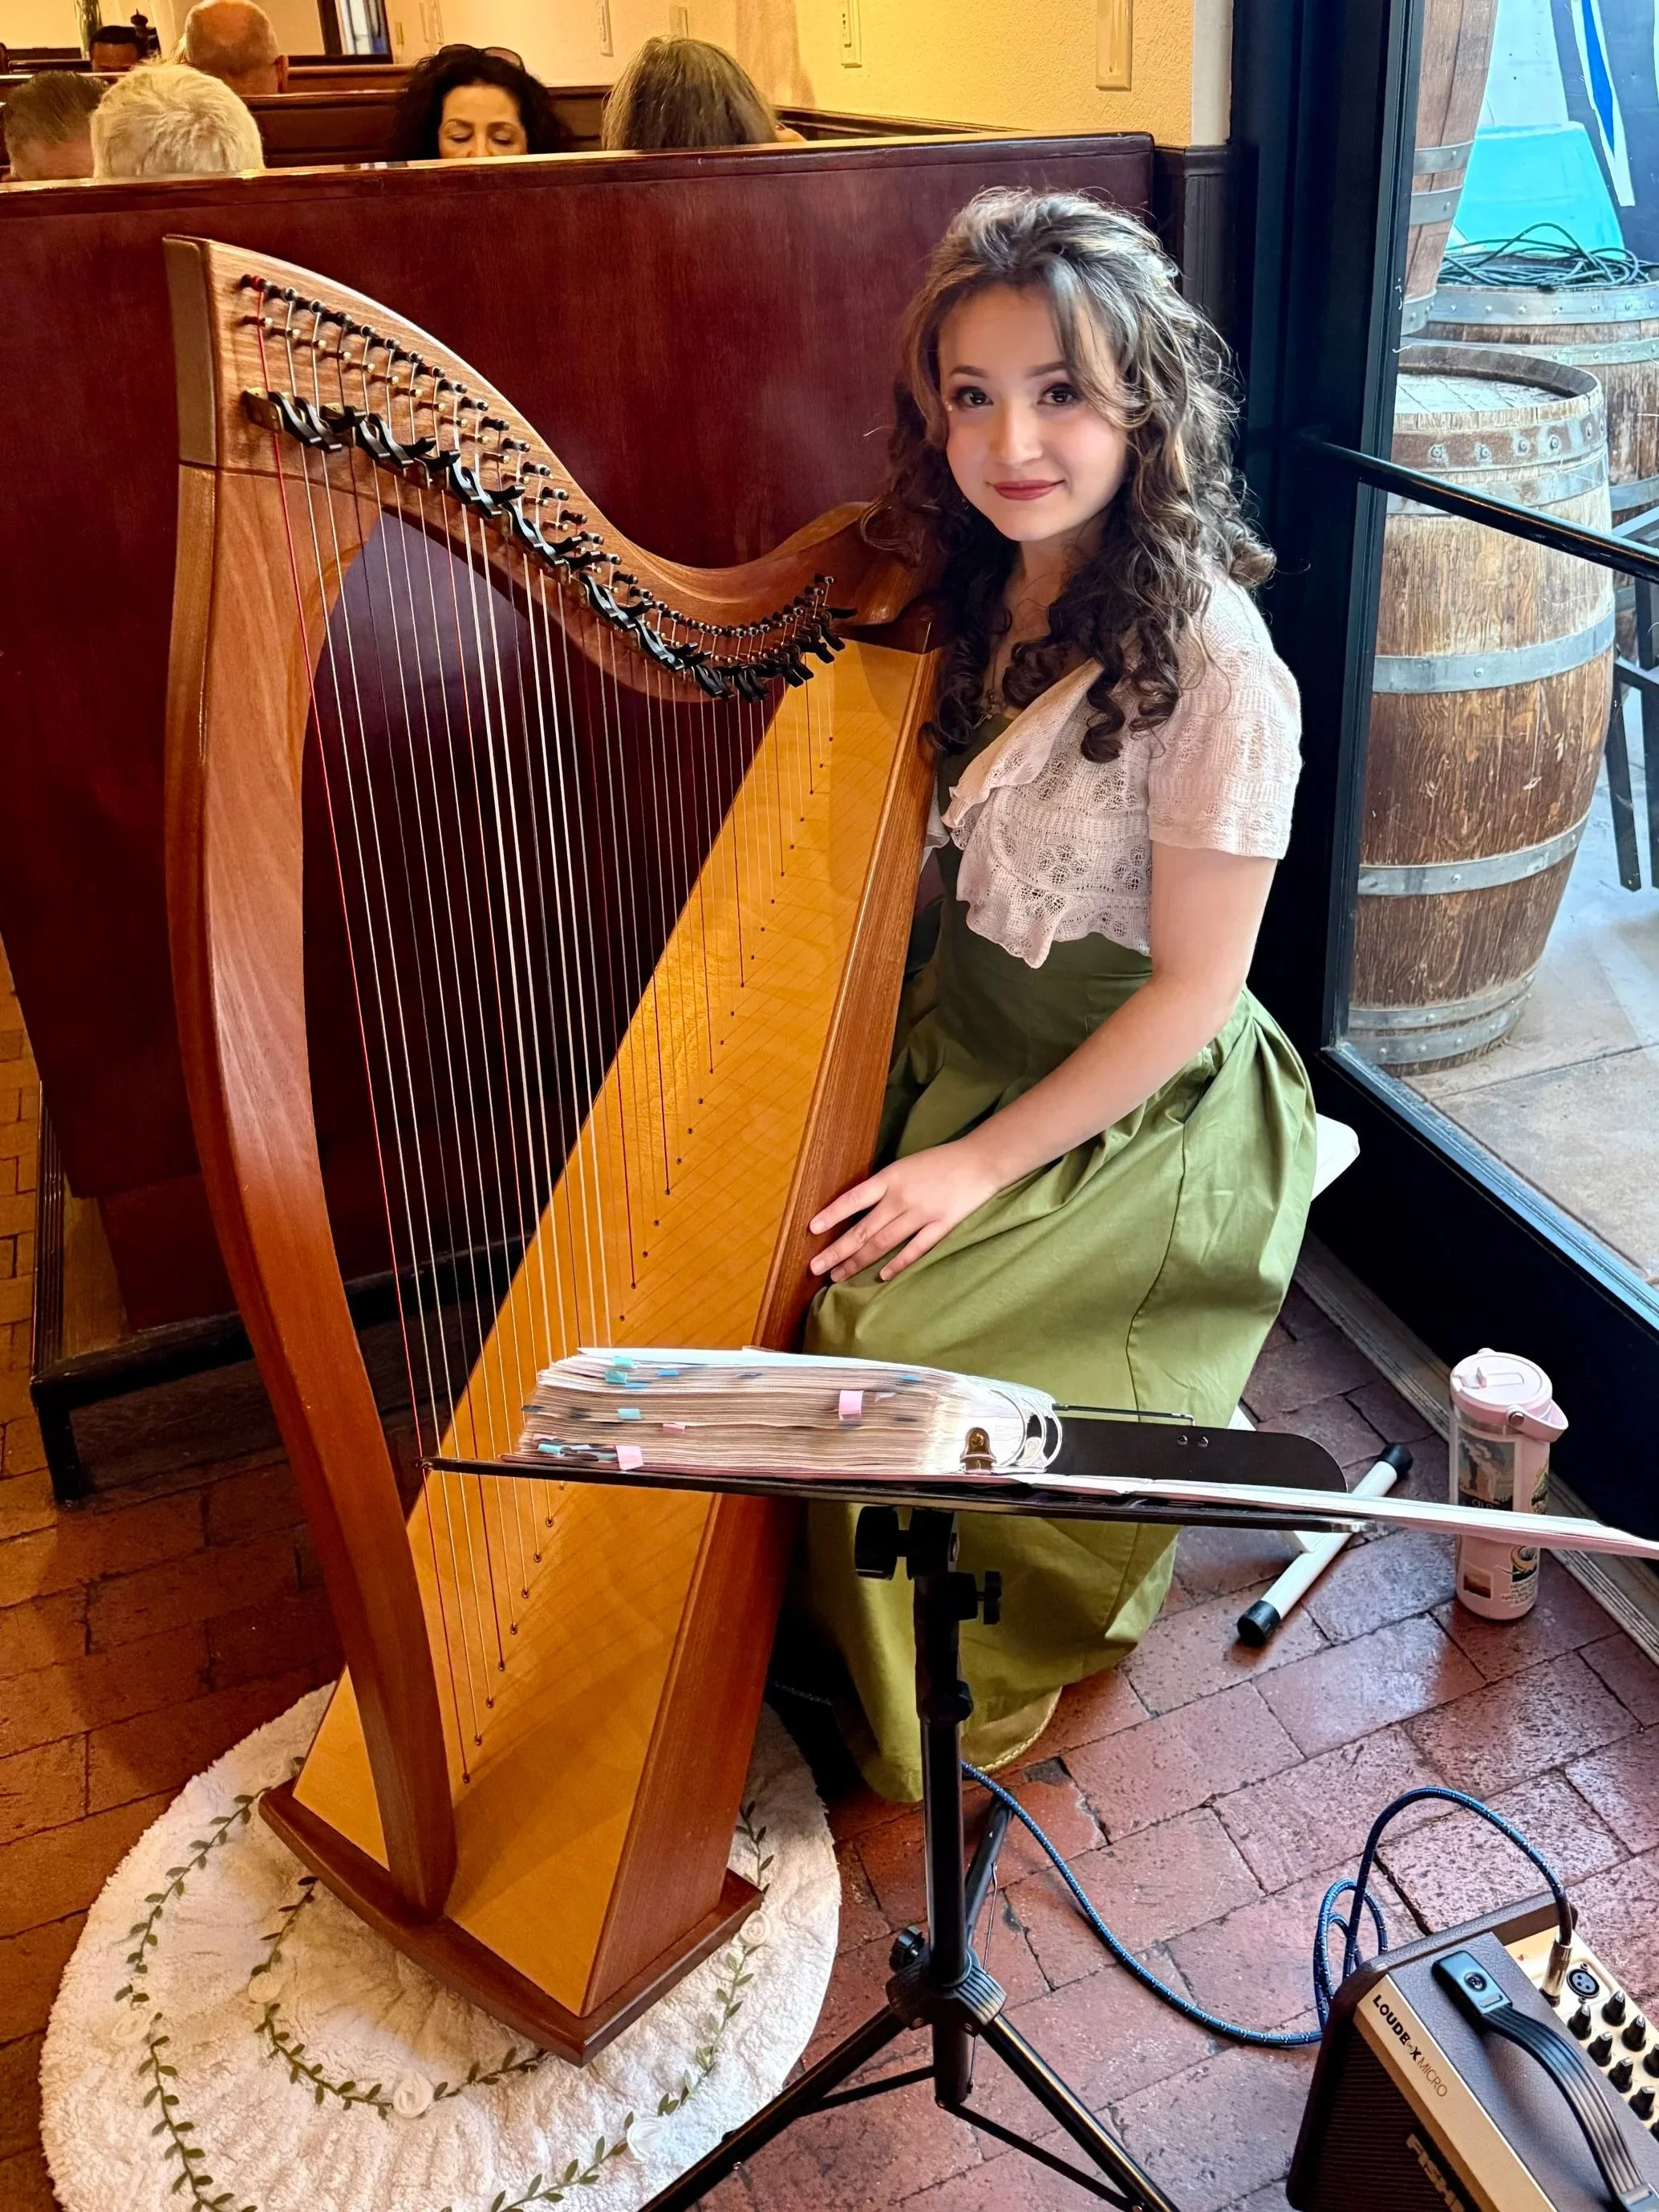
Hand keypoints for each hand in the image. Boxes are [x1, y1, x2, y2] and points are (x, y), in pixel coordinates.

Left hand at [807, 1139, 1002, 1284]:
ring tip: (837, 1276)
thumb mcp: (904, 1166)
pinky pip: (915, 1249)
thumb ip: (883, 1187)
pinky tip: (880, 1276)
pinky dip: (897, 1264)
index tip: (811, 1229)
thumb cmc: (940, 1161)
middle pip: (863, 1230)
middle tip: (815, 1268)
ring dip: (858, 1262)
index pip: (853, 1199)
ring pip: (883, 1244)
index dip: (832, 1214)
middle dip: (837, 1251)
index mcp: (890, 1179)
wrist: (979, 1160)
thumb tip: (856, 1209)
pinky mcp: (941, 1226)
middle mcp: (901, 1198)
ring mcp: (921, 1214)